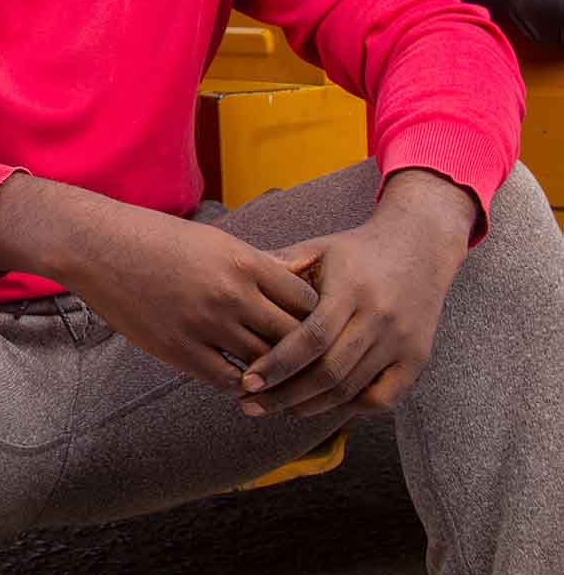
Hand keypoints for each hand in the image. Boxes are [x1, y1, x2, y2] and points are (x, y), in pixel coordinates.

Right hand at [60, 201, 320, 392]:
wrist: (95, 245)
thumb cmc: (156, 237)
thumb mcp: (214, 241)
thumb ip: (257, 264)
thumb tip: (299, 280)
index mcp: (244, 261)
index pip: (306, 300)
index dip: (313, 314)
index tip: (309, 323)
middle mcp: (231, 294)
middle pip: (293, 336)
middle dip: (302, 348)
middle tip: (306, 359)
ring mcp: (204, 324)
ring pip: (264, 363)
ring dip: (272, 371)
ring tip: (278, 376)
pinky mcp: (178, 349)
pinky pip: (227, 380)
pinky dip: (239, 383)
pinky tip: (241, 379)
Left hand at [239, 169, 475, 418]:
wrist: (420, 246)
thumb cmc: (355, 251)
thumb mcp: (317, 249)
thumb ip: (279, 267)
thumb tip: (235, 283)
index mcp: (352, 289)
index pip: (312, 338)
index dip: (278, 364)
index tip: (247, 382)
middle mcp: (381, 318)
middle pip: (330, 371)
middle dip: (286, 394)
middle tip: (250, 404)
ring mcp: (402, 341)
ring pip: (353, 389)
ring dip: (311, 406)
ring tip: (274, 408)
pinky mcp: (417, 359)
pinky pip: (382, 398)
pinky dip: (348, 408)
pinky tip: (317, 405)